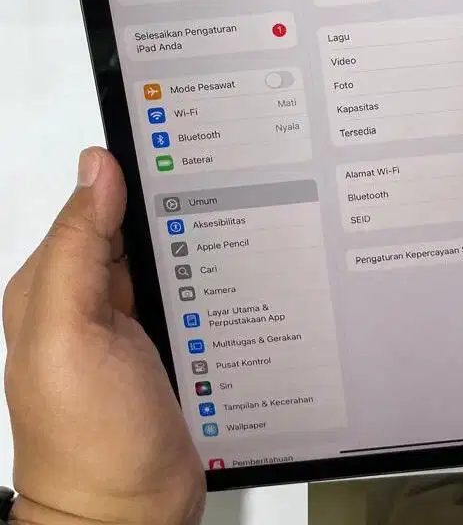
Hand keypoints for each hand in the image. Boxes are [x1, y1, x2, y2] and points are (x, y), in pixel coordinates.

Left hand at [3, 148, 204, 524]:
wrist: (128, 514)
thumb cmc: (89, 439)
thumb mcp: (69, 335)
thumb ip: (77, 248)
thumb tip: (96, 168)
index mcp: (54, 283)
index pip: (94, 201)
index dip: (133, 170)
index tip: (180, 143)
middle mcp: (89, 296)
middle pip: (134, 222)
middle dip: (173, 198)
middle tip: (225, 176)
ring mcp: (128, 319)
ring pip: (167, 250)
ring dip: (196, 233)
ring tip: (240, 209)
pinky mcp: (164, 338)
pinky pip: (188, 284)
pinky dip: (210, 269)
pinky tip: (236, 261)